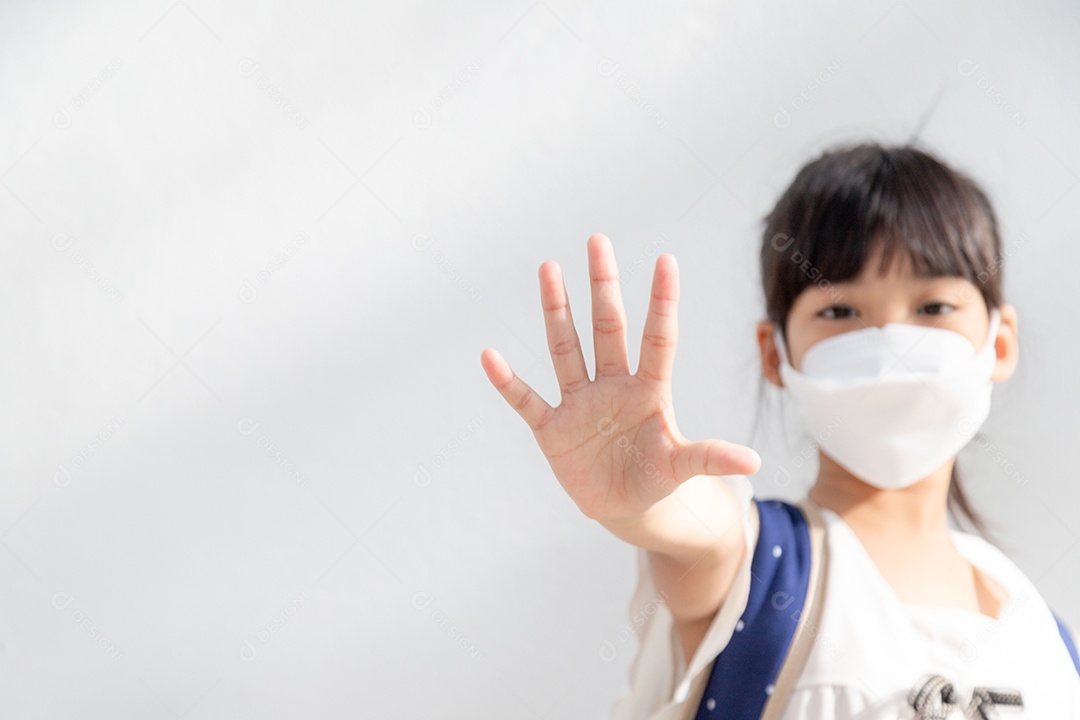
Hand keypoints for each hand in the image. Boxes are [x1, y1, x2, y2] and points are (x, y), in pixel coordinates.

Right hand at [480, 233, 760, 522]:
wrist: (624, 506)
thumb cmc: (656, 477)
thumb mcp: (681, 468)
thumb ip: (710, 458)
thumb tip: (754, 461)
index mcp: (649, 390)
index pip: (658, 338)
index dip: (661, 302)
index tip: (666, 260)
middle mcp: (612, 386)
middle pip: (607, 328)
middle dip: (602, 286)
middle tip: (599, 241)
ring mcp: (580, 403)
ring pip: (566, 349)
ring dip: (556, 311)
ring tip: (549, 268)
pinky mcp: (552, 428)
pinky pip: (527, 400)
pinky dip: (508, 382)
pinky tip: (490, 356)